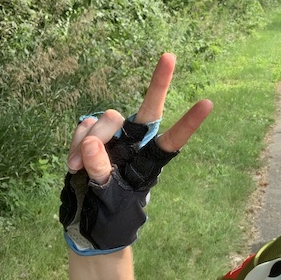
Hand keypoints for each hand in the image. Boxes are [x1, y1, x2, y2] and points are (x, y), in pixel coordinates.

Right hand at [61, 53, 212, 253]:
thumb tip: (90, 142)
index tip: (208, 103)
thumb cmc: (109, 215)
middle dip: (159, 83)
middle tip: (170, 57)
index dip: (189, 122)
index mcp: (150, 161)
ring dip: (90, 140)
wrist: (85, 222)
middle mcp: (136, 143)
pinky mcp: (90, 137)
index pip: (173, 139)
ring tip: (79, 168)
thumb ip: (101, 171)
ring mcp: (113, 138)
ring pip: (106, 120)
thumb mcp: (108, 199)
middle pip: (148, 109)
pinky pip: (83, 127)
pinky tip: (73, 165)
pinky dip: (74, 144)